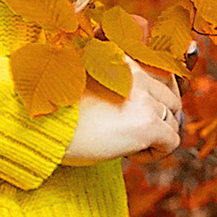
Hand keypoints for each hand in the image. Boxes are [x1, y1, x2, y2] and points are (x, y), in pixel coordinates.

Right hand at [60, 61, 184, 163]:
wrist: (43, 129)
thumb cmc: (57, 114)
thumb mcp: (86, 87)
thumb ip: (113, 86)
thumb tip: (136, 107)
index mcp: (122, 63)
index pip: (160, 78)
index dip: (154, 102)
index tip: (136, 117)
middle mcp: (137, 75)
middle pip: (171, 99)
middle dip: (159, 119)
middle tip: (133, 135)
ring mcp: (144, 99)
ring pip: (173, 121)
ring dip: (157, 136)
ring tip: (128, 145)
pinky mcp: (147, 124)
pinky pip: (172, 142)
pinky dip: (156, 152)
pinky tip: (131, 153)